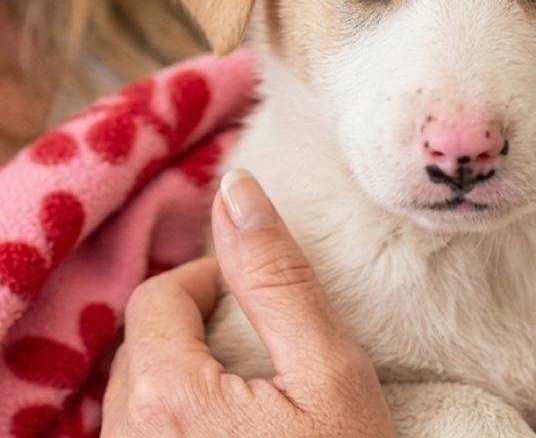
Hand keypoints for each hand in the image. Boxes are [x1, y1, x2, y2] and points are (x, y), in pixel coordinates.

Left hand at [102, 169, 393, 436]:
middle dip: (195, 324)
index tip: (256, 289)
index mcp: (166, 396)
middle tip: (260, 336)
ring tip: (251, 386)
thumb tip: (236, 189)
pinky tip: (233, 434)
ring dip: (185, 372)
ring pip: (138, 397)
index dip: (208, 278)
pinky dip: (179, 419)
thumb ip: (277, 278)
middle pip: (143, 346)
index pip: (159, 298)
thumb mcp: (329, 372)